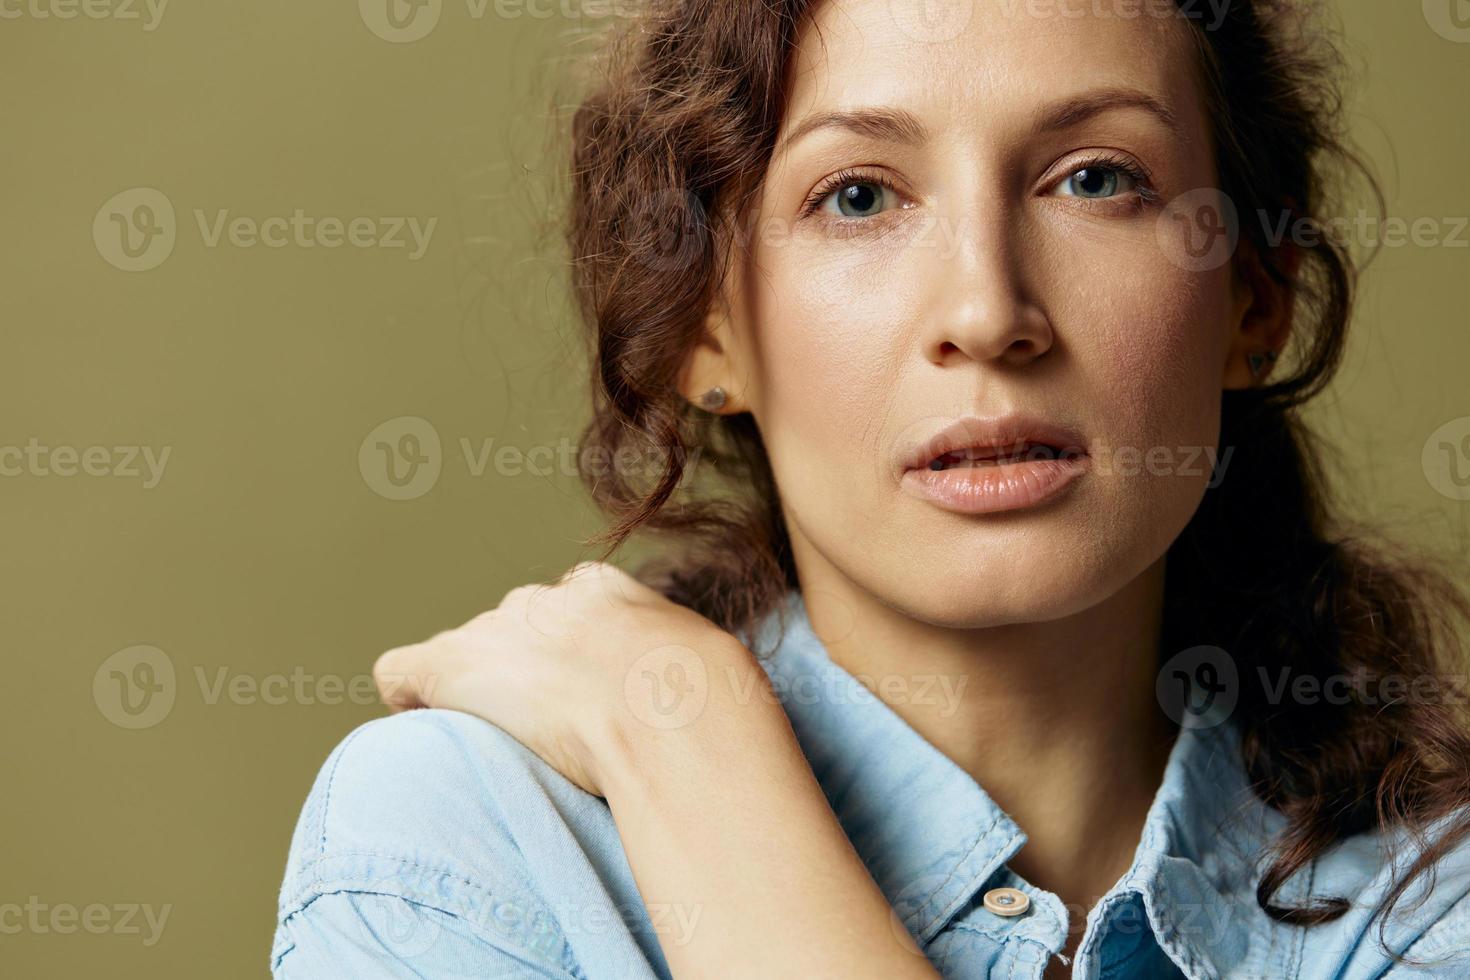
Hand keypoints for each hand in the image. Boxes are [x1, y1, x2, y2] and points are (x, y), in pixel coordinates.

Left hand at [371, 560, 754, 798]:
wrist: (668, 712)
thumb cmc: (704, 702)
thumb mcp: (705, 664)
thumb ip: (681, 664)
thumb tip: (708, 699)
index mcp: (602, 591)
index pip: (567, 612)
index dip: (569, 659)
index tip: (584, 698)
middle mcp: (541, 602)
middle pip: (515, 632)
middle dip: (527, 675)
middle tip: (554, 730)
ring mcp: (495, 633)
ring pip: (469, 657)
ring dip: (482, 695)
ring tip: (509, 745)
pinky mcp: (454, 666)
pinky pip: (404, 672)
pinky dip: (407, 697)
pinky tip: (420, 724)